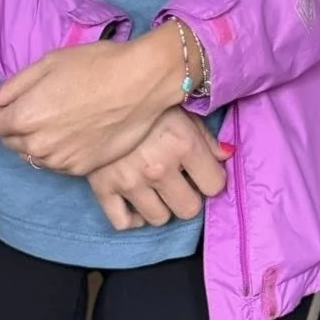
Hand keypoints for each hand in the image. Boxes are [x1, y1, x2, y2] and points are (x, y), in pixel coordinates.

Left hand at [0, 30, 193, 175]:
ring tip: (64, 119)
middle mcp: (36, 145)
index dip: (3, 113)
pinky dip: (61, 152)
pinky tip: (78, 132)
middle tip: (45, 108)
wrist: (140, 82)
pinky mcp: (78, 170)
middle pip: (11, 143)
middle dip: (20, 128)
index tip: (18, 103)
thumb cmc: (96, 65)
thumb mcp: (50, 62)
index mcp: (24, 117)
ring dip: (40, 142)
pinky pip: (57, 165)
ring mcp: (57, 161)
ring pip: (33, 156)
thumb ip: (14, 86)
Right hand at [86, 107, 229, 229]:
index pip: (214, 185)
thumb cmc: (143, 100)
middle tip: (181, 184)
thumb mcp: (180, 108)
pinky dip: (133, 218)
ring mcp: (130, 183)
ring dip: (162, 207)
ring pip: (159, 218)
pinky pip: (124, 222)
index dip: (211, 179)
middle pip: (188, 209)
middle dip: (188, 197)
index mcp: (183, 144)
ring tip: (158, 191)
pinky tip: (137, 205)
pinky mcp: (104, 190)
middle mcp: (158, 168)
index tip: (203, 173)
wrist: (93, 97)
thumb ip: (205, 136)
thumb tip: (225, 156)